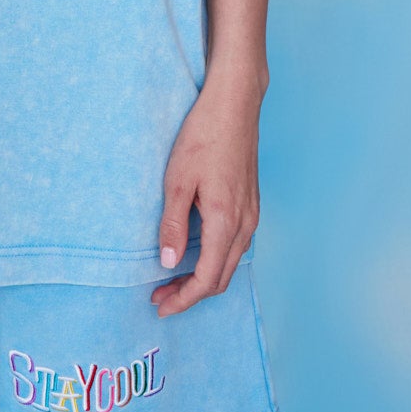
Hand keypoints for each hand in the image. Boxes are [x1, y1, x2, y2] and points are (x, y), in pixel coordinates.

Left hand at [150, 72, 261, 316]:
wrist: (234, 105)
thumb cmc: (203, 136)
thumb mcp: (177, 180)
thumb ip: (174, 225)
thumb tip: (168, 263)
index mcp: (225, 221)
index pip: (208, 279)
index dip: (184, 299)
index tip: (161, 307)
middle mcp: (245, 224)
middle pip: (221, 277)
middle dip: (191, 293)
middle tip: (159, 296)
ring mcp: (251, 214)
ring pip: (230, 262)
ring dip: (203, 277)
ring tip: (172, 278)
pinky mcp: (250, 203)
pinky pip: (235, 244)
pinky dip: (214, 259)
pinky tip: (194, 251)